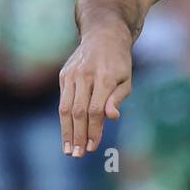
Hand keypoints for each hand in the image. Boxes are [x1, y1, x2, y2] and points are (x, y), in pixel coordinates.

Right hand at [58, 26, 132, 156]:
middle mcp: (86, 75)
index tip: (93, 147)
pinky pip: (62, 100)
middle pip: (78, 111)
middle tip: (78, 155)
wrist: (103, 35)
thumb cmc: (119, 62)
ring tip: (68, 149)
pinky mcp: (64, 75)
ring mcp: (72, 74)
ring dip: (66, 131)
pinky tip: (66, 133)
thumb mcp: (127, 78)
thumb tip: (111, 117)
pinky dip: (63, 118)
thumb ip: (118, 98)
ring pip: (66, 108)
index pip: (96, 110)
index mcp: (105, 76)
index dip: (94, 130)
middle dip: (78, 135)